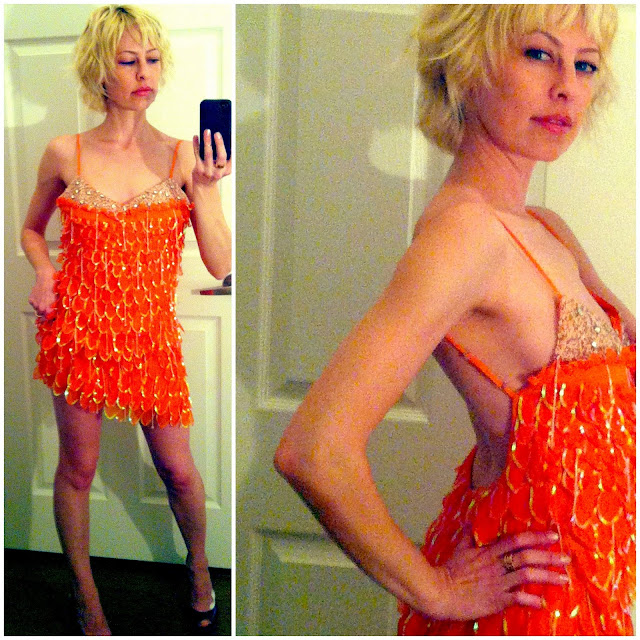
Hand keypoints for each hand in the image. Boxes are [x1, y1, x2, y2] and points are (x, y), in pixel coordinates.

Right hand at [29, 270, 56, 319]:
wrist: (45, 276)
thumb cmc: (55, 285)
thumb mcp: (59, 297)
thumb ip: (57, 307)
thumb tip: (59, 314)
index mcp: (49, 308)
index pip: (49, 319)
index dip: (52, 318)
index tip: (54, 317)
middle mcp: (41, 307)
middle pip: (43, 316)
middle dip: (46, 314)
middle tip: (50, 309)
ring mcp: (35, 304)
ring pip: (38, 310)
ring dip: (41, 308)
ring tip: (46, 302)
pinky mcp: (31, 300)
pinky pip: (34, 305)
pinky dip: (37, 303)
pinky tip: (41, 298)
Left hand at [192, 129, 231, 186]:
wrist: (204, 185)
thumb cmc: (213, 172)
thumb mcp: (221, 167)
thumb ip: (222, 156)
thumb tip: (218, 137)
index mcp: (227, 169)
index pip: (230, 157)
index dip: (229, 147)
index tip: (228, 135)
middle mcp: (219, 172)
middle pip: (221, 157)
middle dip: (219, 144)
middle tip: (217, 133)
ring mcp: (208, 171)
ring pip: (208, 154)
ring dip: (207, 141)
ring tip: (207, 131)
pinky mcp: (199, 170)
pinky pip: (197, 154)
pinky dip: (196, 144)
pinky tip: (196, 137)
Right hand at [430, 530, 569, 620]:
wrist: (440, 592)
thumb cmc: (449, 570)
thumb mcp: (460, 549)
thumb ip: (469, 536)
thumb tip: (471, 523)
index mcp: (488, 551)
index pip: (516, 540)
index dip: (536, 537)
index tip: (553, 536)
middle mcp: (496, 565)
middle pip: (527, 557)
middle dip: (549, 557)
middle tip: (566, 558)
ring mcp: (498, 583)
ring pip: (527, 576)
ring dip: (547, 577)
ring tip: (564, 579)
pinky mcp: (496, 600)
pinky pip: (518, 599)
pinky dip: (531, 600)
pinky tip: (543, 602)